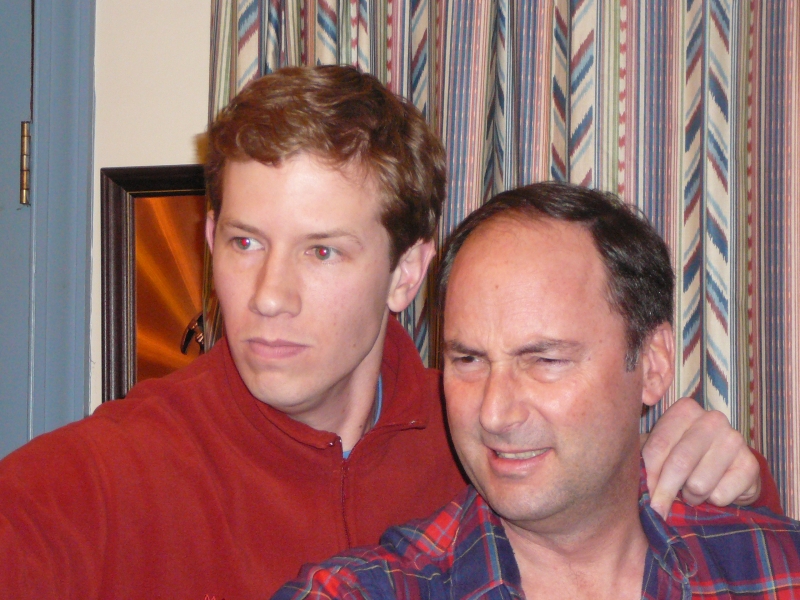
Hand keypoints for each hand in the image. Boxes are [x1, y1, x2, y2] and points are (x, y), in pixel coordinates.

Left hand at [642, 397, 759, 517]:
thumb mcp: (662, 452)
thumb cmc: (685, 458)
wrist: (728, 471)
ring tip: (691, 491)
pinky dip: (713, 501)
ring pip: (699, 483)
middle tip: (659, 509)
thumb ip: (645, 459)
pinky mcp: (750, 464)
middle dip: (665, 492)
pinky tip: (714, 491)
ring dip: (691, 496)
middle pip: (679, 463)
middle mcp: (712, 418)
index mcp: (685, 409)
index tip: (644, 494)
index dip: (648, 475)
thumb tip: (628, 479)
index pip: (657, 446)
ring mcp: (734, 439)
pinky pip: (720, 495)